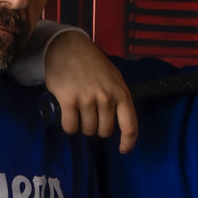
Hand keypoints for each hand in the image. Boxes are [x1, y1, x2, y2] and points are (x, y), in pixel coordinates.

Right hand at [45, 32, 138, 150]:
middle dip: (97, 129)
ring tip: (78, 113)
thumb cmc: (92, 65)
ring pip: (87, 130)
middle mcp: (106, 97)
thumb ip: (118, 99)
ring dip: (82, 127)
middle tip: (89, 117)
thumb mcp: (114, 79)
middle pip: (104, 131)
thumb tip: (117, 122)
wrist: (68, 47)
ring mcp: (87, 98)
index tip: (123, 150)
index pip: (130, 125)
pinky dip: (69, 127)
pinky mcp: (68, 100)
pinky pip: (70, 126)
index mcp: (121, 93)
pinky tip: (67, 117)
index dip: (128, 142)